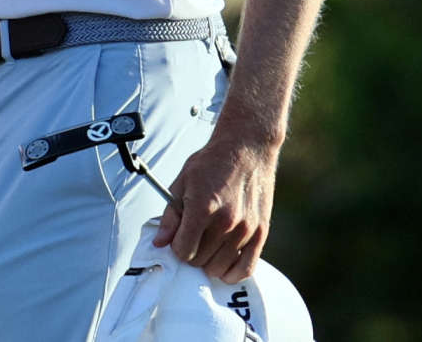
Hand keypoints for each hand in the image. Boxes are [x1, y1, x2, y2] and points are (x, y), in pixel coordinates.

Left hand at [154, 124, 278, 283]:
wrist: (246, 149)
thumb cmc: (212, 163)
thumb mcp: (182, 182)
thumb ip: (171, 216)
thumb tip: (160, 242)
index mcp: (203, 207)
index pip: (183, 250)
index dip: (175, 247)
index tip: (177, 238)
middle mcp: (226, 221)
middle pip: (200, 260)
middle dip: (190, 253)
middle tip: (191, 238)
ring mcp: (246, 229)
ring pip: (219, 268)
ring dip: (209, 262)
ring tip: (206, 246)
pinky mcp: (261, 233)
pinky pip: (246, 269)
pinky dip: (231, 272)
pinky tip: (223, 263)